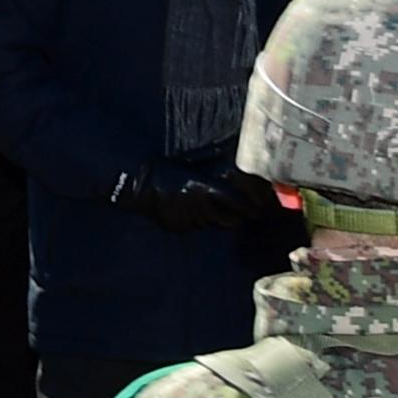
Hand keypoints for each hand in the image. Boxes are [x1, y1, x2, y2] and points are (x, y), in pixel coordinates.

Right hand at [107, 162, 267, 232]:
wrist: (141, 183)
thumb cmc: (167, 171)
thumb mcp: (193, 170)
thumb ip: (213, 181)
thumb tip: (234, 181)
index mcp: (202, 187)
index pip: (232, 200)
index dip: (246, 206)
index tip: (255, 210)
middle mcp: (197, 204)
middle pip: (223, 217)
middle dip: (232, 216)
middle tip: (241, 215)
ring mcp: (186, 217)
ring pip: (209, 223)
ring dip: (214, 219)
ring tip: (214, 213)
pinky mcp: (177, 226)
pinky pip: (193, 227)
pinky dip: (196, 222)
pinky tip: (193, 214)